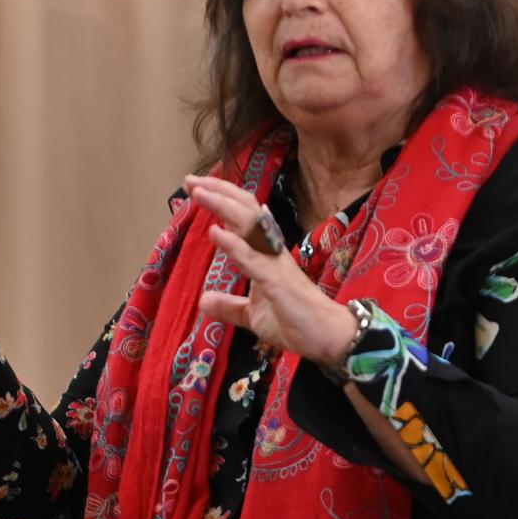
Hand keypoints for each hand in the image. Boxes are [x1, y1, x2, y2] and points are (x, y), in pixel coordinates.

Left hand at [185, 175, 356, 367]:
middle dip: (218, 191)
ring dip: (222, 205)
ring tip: (199, 192)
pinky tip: (215, 232)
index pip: (243, 217)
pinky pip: (253, 259)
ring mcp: (275, 263)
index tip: (195, 187)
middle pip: (245, 210)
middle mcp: (271, 250)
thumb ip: (230, 306)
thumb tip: (204, 301)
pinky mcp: (277, 281)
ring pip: (249, 224)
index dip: (221, 199)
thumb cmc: (295, 322)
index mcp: (266, 254)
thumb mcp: (253, 315)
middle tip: (190, 180)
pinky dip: (233, 244)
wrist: (327, 338)